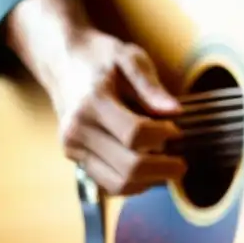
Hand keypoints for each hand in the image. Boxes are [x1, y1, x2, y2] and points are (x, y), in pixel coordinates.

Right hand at [47, 28, 185, 195]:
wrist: (61, 60)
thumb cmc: (99, 57)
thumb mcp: (129, 58)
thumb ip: (152, 86)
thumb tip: (176, 112)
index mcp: (92, 103)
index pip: (135, 135)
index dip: (163, 136)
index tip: (177, 130)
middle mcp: (77, 131)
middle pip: (128, 167)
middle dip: (163, 169)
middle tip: (182, 164)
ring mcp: (72, 148)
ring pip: (117, 185)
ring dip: (148, 181)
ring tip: (166, 167)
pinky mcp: (74, 158)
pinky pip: (107, 184)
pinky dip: (133, 183)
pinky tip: (148, 169)